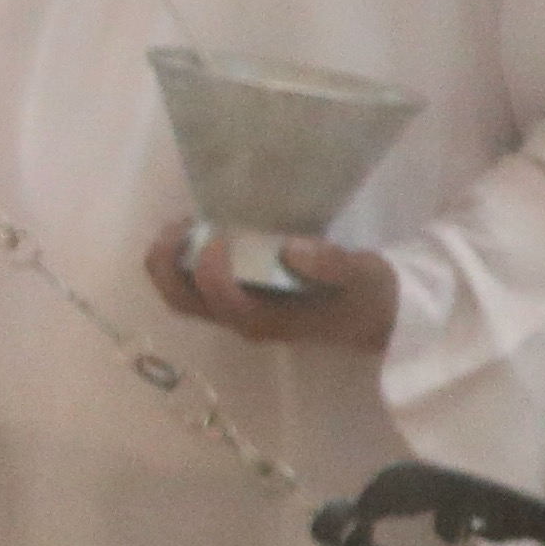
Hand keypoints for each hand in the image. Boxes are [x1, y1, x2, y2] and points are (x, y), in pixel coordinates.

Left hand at [144, 221, 398, 353]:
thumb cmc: (367, 294)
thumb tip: (291, 251)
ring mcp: (236, 312)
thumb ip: (332, 265)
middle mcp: (243, 321)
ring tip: (181, 224)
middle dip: (168, 264)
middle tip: (179, 225)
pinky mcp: (236, 300)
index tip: (221, 233)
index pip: (222, 300)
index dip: (210, 269)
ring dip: (168, 262)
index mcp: (269, 320)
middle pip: (183, 302)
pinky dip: (180, 261)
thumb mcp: (364, 276)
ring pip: (181, 296)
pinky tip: (196, 230)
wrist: (376, 315)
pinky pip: (192, 287)